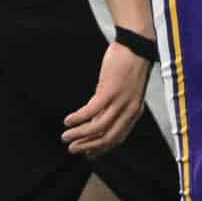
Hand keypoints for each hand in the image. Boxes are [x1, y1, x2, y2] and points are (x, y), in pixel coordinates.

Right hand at [62, 41, 150, 155]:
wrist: (136, 46)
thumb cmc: (128, 67)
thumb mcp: (123, 91)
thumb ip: (111, 107)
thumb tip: (95, 120)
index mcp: (134, 113)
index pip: (117, 138)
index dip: (101, 149)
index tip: (88, 154)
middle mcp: (129, 111)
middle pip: (107, 138)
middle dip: (88, 146)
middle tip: (72, 149)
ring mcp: (120, 102)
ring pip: (97, 128)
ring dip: (79, 135)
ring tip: (65, 137)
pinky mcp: (109, 91)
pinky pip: (90, 111)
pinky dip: (78, 118)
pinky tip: (68, 121)